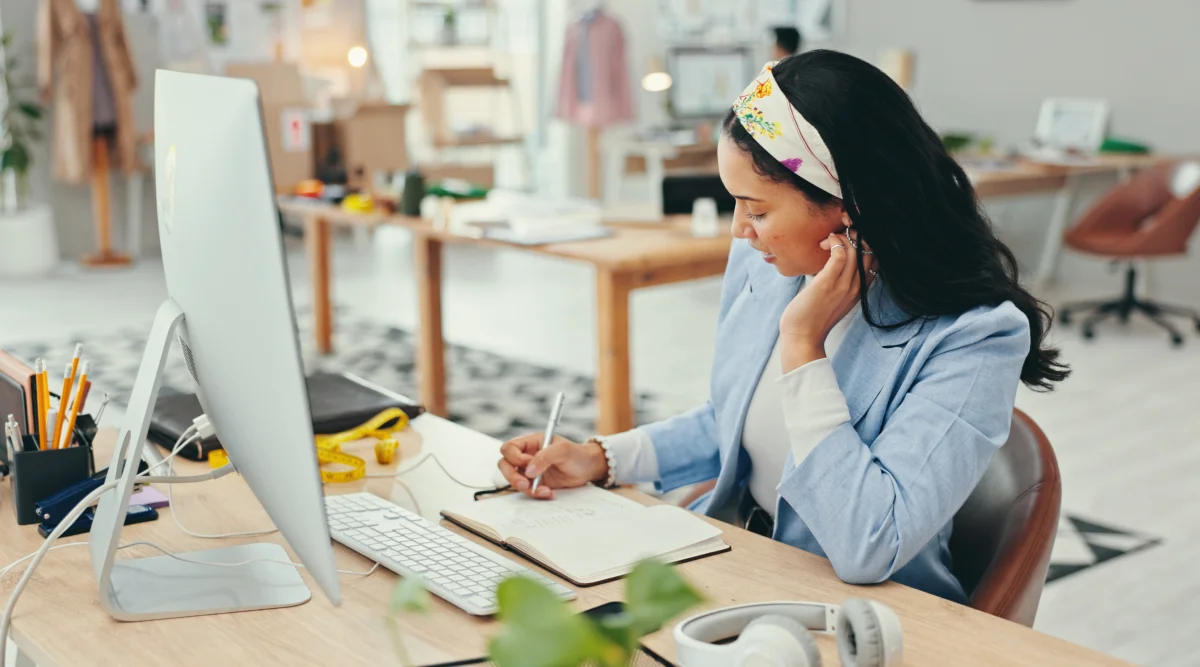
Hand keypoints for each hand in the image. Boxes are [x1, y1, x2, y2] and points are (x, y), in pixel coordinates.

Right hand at [497, 433, 608, 499]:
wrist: (588, 469)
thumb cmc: (577, 454)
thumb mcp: (563, 451)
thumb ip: (545, 457)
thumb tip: (528, 470)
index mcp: (530, 443)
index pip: (509, 448)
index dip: (514, 458)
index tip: (528, 464)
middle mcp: (527, 456)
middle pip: (504, 465)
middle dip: (512, 476)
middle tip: (525, 484)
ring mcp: (530, 471)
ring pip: (513, 480)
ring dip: (525, 488)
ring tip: (544, 490)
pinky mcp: (535, 483)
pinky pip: (526, 491)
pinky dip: (535, 494)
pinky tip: (549, 493)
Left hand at [779, 229, 876, 370]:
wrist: (802, 337)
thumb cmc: (812, 317)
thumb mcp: (833, 299)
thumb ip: (839, 283)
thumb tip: (832, 263)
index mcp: (860, 290)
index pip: (874, 260)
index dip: (865, 244)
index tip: (848, 240)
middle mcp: (857, 287)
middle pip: (869, 251)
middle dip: (857, 236)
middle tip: (839, 235)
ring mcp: (844, 285)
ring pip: (856, 250)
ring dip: (843, 237)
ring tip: (829, 240)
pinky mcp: (828, 282)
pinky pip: (841, 254)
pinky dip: (835, 242)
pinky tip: (826, 243)